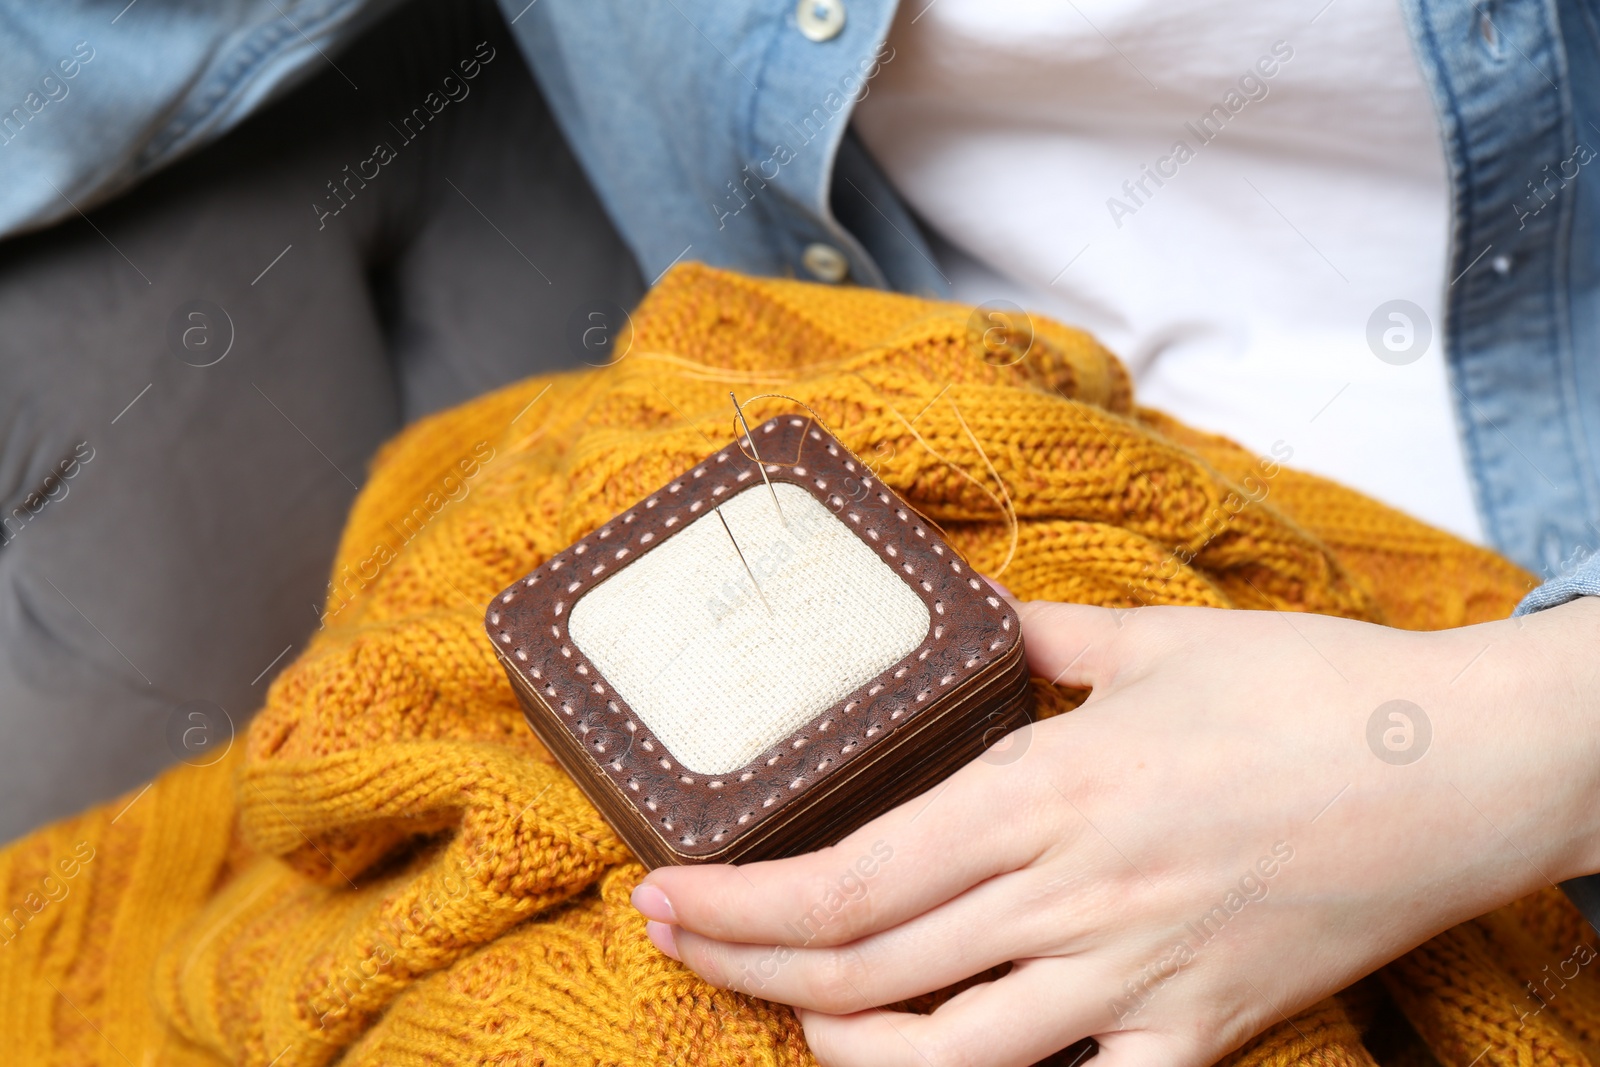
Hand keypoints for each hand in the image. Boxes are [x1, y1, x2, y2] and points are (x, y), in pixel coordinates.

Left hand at [629, 596, 1599, 1065]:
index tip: (665, 891)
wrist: (1464, 768)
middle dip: (748, 965)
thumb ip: (1042, 632)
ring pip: (951, 1058)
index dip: (744, 899)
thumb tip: (973, 616)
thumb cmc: (1311, 691)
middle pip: (869, 968)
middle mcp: (1075, 897)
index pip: (855, 875)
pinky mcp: (1207, 1031)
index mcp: (1048, 789)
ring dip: (843, 1048)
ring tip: (788, 1016)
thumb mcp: (1156, 637)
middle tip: (671, 943)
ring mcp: (1139, 980)